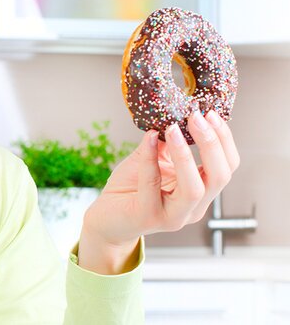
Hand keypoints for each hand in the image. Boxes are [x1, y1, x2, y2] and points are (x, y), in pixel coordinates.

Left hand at [78, 111, 239, 270]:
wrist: (107, 219)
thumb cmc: (130, 189)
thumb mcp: (152, 160)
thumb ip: (166, 143)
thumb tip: (173, 114)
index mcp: (201, 192)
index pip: (227, 166)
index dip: (224, 139)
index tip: (210, 113)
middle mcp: (194, 207)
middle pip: (220, 177)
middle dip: (211, 144)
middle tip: (196, 116)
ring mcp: (173, 216)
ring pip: (194, 189)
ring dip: (185, 155)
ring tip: (173, 128)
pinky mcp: (148, 217)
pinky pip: (152, 185)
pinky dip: (150, 159)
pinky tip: (148, 139)